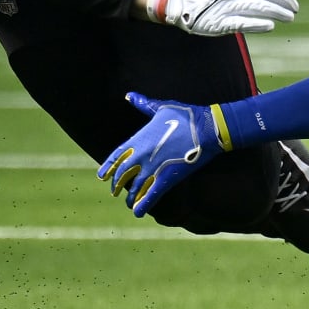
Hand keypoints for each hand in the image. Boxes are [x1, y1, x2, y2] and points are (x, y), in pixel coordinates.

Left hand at [99, 92, 223, 214]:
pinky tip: (137, 213)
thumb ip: (143, 104)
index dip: (108, 167)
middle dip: (117, 184)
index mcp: (139, 139)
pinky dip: (143, 205)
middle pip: (123, 174)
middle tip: (115, 191)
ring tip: (128, 203)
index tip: (102, 176)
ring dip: (130, 197)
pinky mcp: (167, 178)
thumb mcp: (161, 107)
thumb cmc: (185, 115)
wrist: (206, 128)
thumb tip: (129, 95)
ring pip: (135, 187)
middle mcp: (142, 155)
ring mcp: (153, 168)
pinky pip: (151, 195)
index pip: (116, 156)